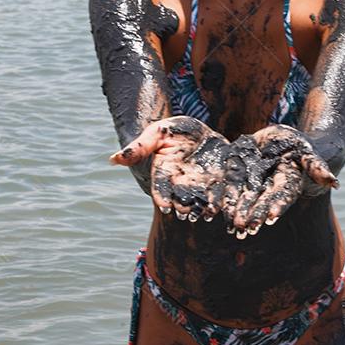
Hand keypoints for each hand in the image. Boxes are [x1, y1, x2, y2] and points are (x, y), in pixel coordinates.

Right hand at [110, 116, 232, 220]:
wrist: (198, 131)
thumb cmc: (172, 131)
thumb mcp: (156, 133)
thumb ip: (139, 147)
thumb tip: (112, 159)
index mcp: (165, 172)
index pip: (161, 186)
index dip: (162, 196)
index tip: (165, 206)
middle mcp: (183, 182)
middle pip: (183, 196)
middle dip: (185, 205)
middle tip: (187, 213)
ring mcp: (203, 183)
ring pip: (204, 196)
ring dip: (207, 205)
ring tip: (211, 211)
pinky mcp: (222, 180)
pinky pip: (225, 189)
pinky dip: (228, 197)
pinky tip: (232, 204)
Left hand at [226, 125, 337, 237]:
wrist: (277, 141)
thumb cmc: (295, 145)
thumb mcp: (306, 151)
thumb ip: (316, 166)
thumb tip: (334, 183)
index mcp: (288, 181)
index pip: (283, 194)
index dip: (277, 205)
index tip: (271, 218)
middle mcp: (270, 187)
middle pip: (262, 201)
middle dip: (254, 214)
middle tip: (246, 227)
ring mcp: (254, 183)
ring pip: (245, 198)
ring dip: (239, 212)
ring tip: (233, 225)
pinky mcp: (239, 175)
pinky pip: (231, 187)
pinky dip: (225, 198)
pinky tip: (218, 210)